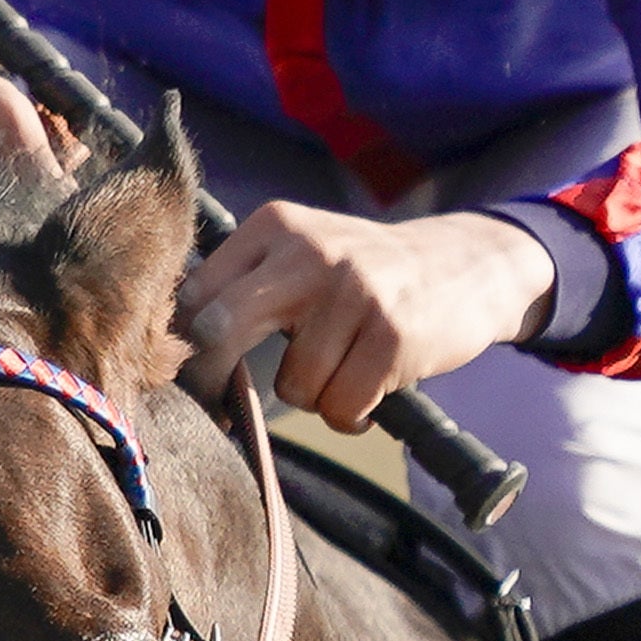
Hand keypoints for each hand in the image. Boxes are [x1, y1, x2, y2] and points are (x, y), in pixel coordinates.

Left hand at [171, 206, 551, 433]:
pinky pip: (341, 407)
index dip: (184, 348)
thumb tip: (173, 351)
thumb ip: (245, 282)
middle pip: (222, 329)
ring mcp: (354, 292)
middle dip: (214, 379)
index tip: (192, 379)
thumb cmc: (366, 274)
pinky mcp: (393, 335)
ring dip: (314, 396)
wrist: (466, 264)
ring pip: (293, 385)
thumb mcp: (303, 250)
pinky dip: (350, 415)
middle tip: (222, 406)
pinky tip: (371, 387)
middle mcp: (310, 252)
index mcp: (275, 225)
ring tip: (343, 370)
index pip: (196, 293)